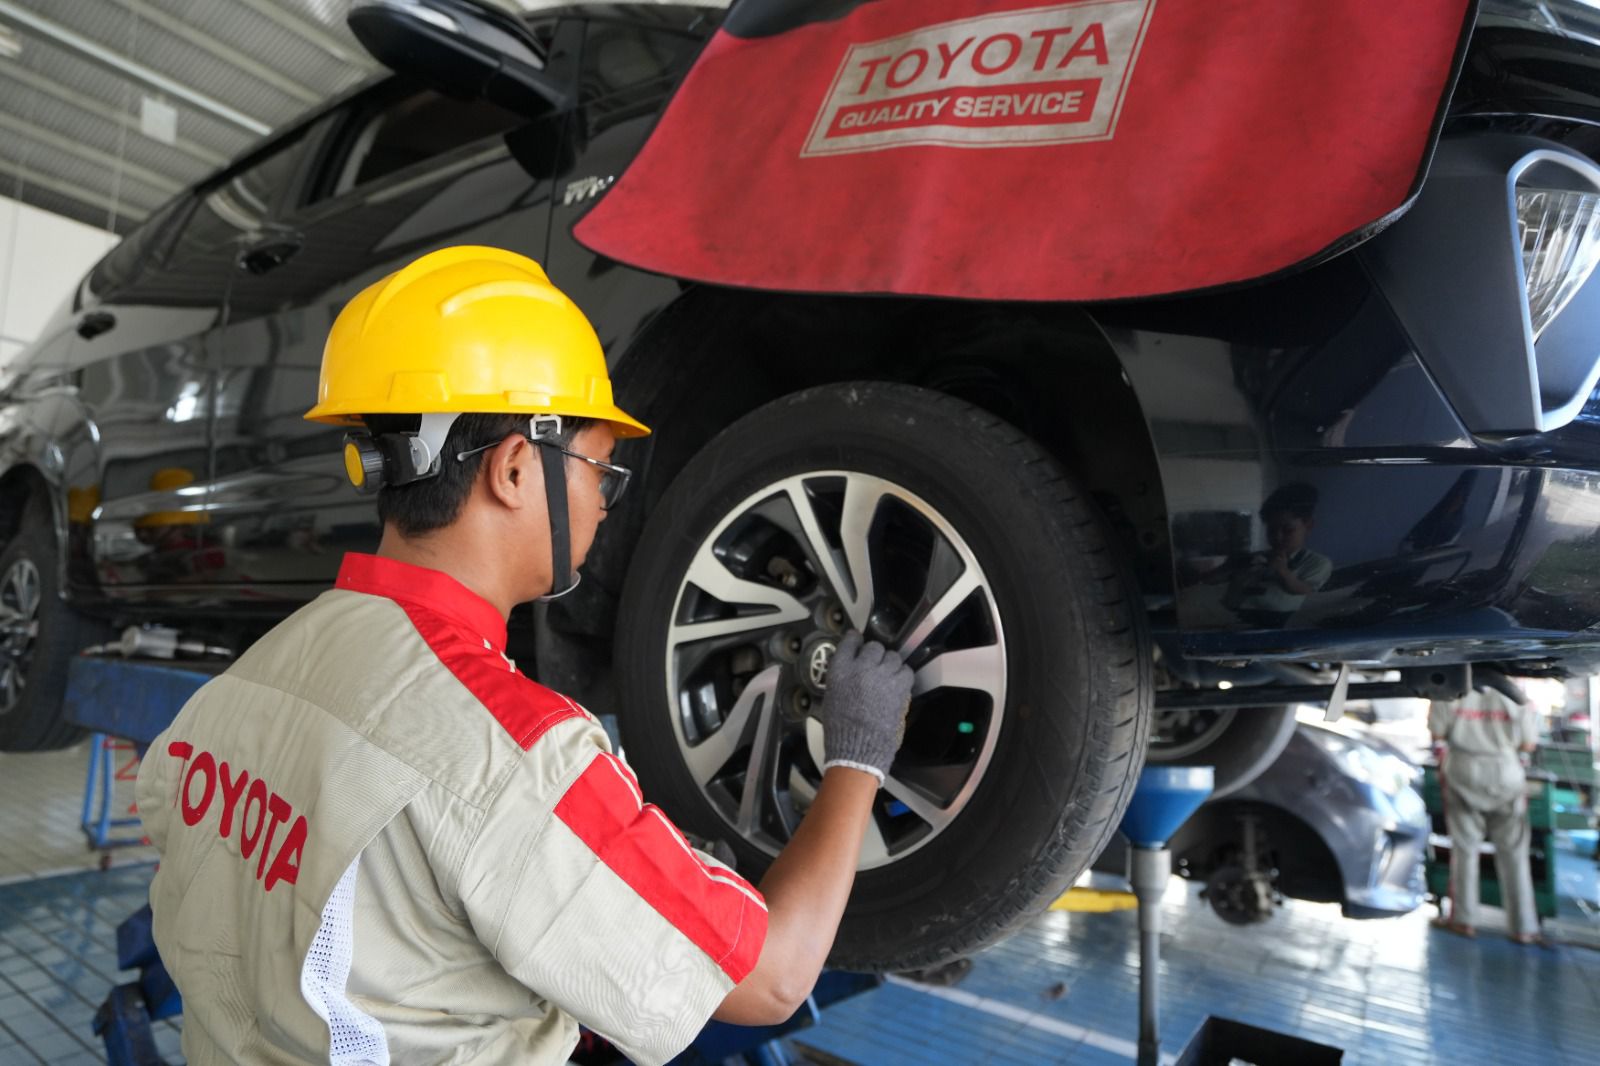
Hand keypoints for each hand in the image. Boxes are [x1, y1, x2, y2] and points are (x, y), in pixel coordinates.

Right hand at [818, 631, 914, 783]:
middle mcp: (862, 667)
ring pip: (892, 656)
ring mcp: (883, 675)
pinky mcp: (900, 686)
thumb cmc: (840, 727)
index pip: (849, 642)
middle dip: (874, 655)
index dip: (854, 640)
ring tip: (886, 674)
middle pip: (874, 647)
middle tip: (873, 665)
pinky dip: (902, 674)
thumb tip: (851, 671)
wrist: (859, 747)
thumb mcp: (831, 697)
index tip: (856, 641)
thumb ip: (841, 678)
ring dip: (889, 663)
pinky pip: (905, 670)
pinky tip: (897, 682)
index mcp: (840, 670)